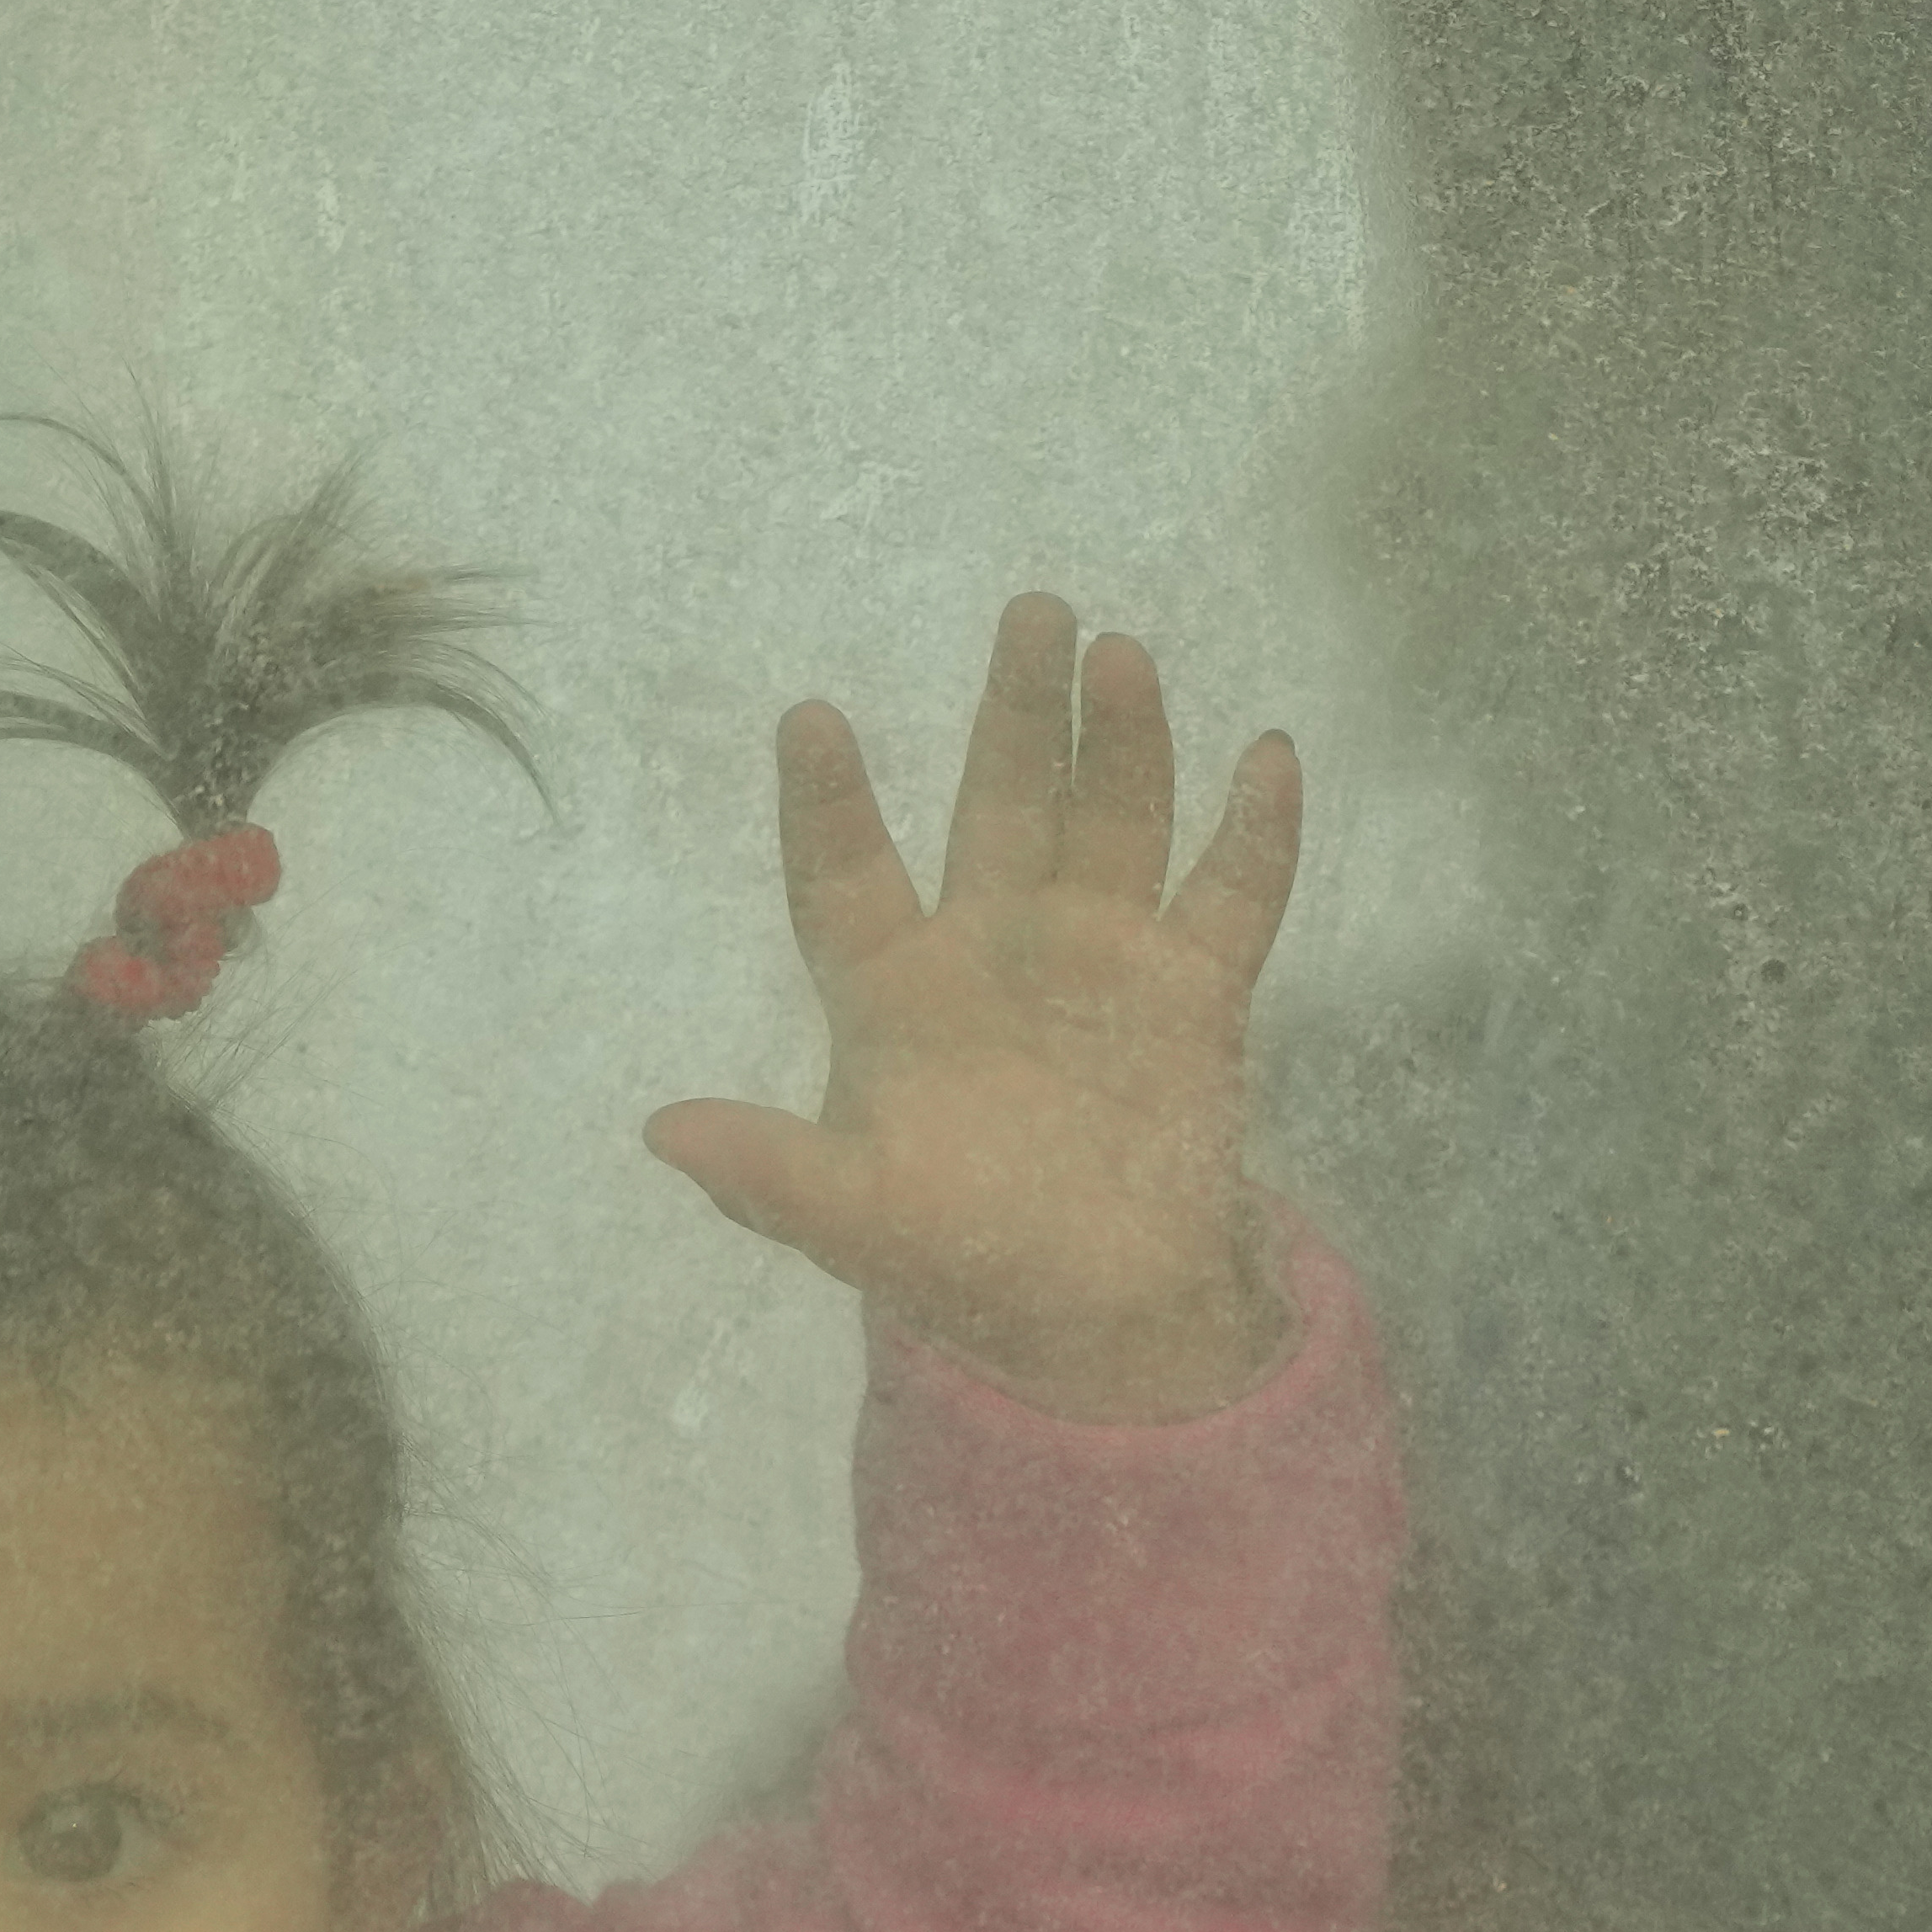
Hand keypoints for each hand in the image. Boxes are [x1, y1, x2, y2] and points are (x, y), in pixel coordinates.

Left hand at [645, 592, 1300, 1421]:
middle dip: (1015, 713)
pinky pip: (1232, 896)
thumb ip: (771, 1173)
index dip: (827, 804)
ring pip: (1113, 822)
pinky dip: (1256, 830)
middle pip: (1000, 806)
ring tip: (1121, 654)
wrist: (1106, 1320)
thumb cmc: (966, 1264)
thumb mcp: (856, 1224)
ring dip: (1122, 742)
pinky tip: (1270, 754)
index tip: (809, 717)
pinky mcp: (1194, 994)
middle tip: (1032, 611)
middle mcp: (997, 950)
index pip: (847, 877)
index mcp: (897, 993)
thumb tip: (661, 1129)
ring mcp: (1101, 960)